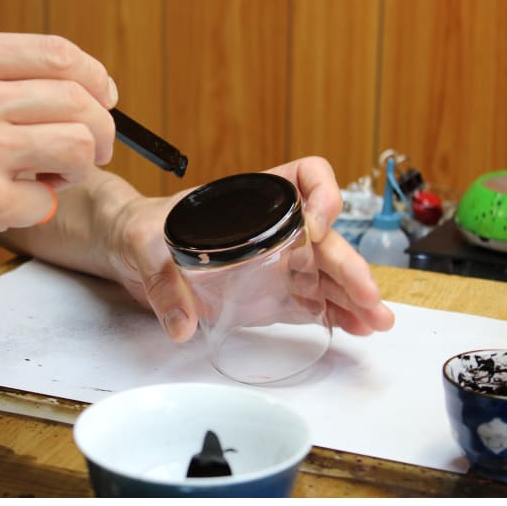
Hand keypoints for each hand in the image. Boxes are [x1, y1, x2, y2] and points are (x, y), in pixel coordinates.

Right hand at [0, 32, 117, 268]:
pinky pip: (49, 199)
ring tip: (58, 174)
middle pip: (79, 101)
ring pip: (78, 148)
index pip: (58, 53)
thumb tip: (78, 83)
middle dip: (102, 129)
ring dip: (81, 166)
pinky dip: (42, 204)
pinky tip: (16, 200)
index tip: (105, 96)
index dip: (95, 76)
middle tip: (97, 148)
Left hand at [106, 157, 394, 341]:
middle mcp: (273, 230)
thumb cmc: (144, 230)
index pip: (304, 177)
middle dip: (349, 266)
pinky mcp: (271, 296)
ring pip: (327, 274)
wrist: (130, 252)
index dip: (321, 194)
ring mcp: (276, 264)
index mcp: (251, 201)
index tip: (314, 227)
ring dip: (353, 296)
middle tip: (368, 297)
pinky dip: (334, 315)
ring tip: (376, 321)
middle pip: (326, 238)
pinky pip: (311, 302)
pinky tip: (354, 328)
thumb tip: (181, 324)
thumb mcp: (143, 244)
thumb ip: (161, 280)